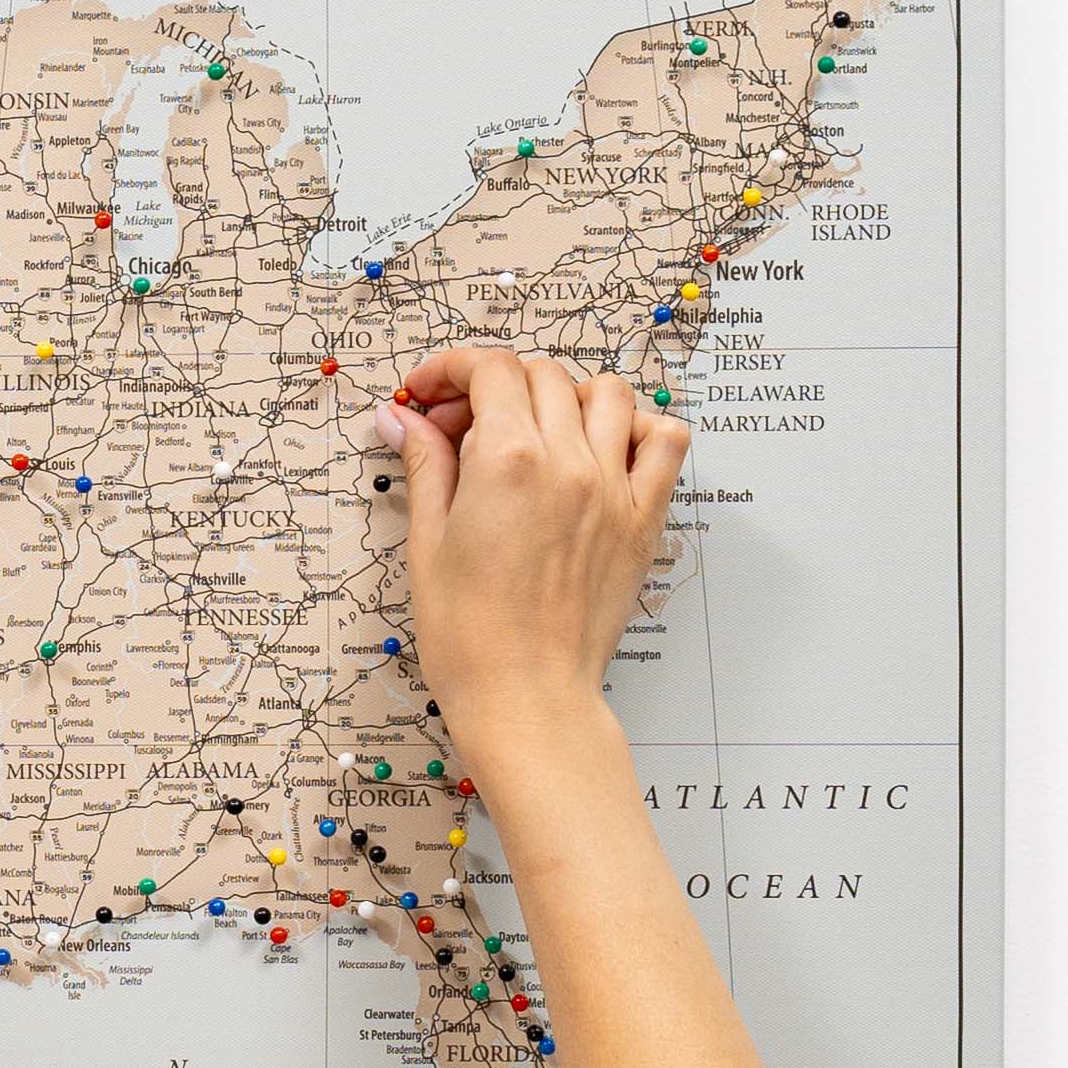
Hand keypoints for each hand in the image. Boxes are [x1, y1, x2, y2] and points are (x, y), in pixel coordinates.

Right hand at [378, 345, 690, 748]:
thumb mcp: (427, 543)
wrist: (525, 697)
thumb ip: (425, 466)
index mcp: (507, 463)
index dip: (451, 369)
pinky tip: (602, 449)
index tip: (428, 394)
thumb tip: (402, 418)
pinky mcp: (643, 519)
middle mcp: (568, 463)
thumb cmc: (468, 637)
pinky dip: (639, 426)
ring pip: (606, 392)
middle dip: (494, 386)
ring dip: (565, 396)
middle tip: (461, 427)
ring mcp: (614, 488)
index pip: (489, 370)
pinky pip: (665, 440)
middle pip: (541, 375)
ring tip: (534, 433)